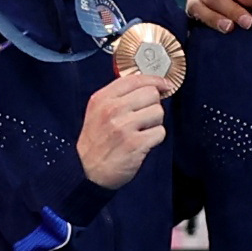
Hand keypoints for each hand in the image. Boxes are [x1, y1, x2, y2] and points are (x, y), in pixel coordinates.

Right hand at [77, 66, 169, 190]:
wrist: (87, 170)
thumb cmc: (96, 141)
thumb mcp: (97, 111)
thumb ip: (118, 96)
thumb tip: (150, 85)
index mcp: (102, 98)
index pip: (135, 79)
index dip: (155, 81)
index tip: (164, 85)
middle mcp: (112, 109)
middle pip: (151, 94)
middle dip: (152, 106)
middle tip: (143, 118)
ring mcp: (123, 126)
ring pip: (158, 112)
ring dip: (154, 123)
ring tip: (140, 131)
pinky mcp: (134, 143)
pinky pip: (160, 132)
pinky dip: (155, 139)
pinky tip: (142, 143)